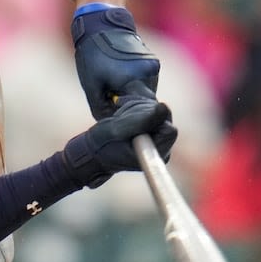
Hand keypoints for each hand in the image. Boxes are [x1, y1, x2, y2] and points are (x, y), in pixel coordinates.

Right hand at [62, 98, 177, 187]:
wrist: (92, 151)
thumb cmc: (102, 144)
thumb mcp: (117, 129)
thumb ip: (141, 119)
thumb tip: (164, 106)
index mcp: (156, 155)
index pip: (168, 128)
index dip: (150, 118)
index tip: (128, 119)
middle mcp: (161, 149)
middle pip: (164, 117)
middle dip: (141, 111)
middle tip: (120, 116)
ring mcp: (158, 141)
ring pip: (157, 112)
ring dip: (136, 108)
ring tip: (118, 116)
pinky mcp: (152, 132)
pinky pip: (151, 111)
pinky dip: (136, 108)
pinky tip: (122, 113)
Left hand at [72, 5, 159, 118]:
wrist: (104, 21)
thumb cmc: (93, 53)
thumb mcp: (92, 85)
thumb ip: (102, 110)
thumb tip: (112, 127)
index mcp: (135, 79)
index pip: (141, 113)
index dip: (132, 123)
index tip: (124, 129)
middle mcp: (150, 73)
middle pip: (144, 104)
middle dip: (130, 110)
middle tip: (113, 107)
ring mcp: (154, 67)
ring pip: (145, 94)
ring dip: (131, 97)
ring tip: (113, 87)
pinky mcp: (153, 63)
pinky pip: (145, 84)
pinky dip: (134, 87)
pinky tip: (119, 78)